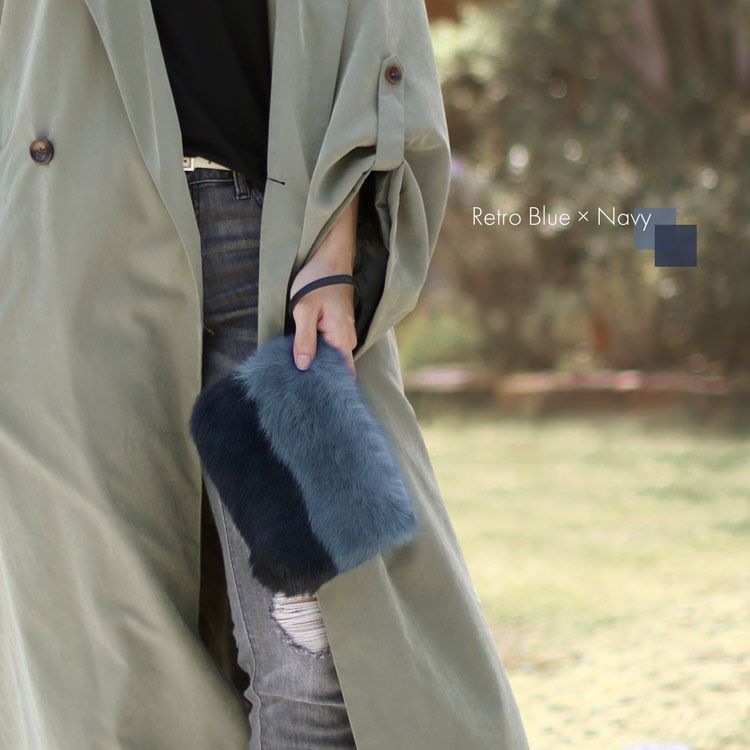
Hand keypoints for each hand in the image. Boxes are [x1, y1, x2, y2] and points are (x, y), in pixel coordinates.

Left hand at [288, 193, 359, 378]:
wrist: (329, 256)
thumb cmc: (317, 281)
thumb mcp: (304, 310)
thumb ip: (304, 339)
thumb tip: (302, 366)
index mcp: (341, 338)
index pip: (343, 373)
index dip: (329, 386)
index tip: (313, 397)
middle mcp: (346, 339)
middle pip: (334, 368)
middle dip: (317, 376)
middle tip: (297, 389)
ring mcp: (342, 333)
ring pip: (330, 357)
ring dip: (315, 364)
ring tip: (295, 378)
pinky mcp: (335, 327)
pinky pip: (328, 347)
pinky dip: (316, 353)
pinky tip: (301, 358)